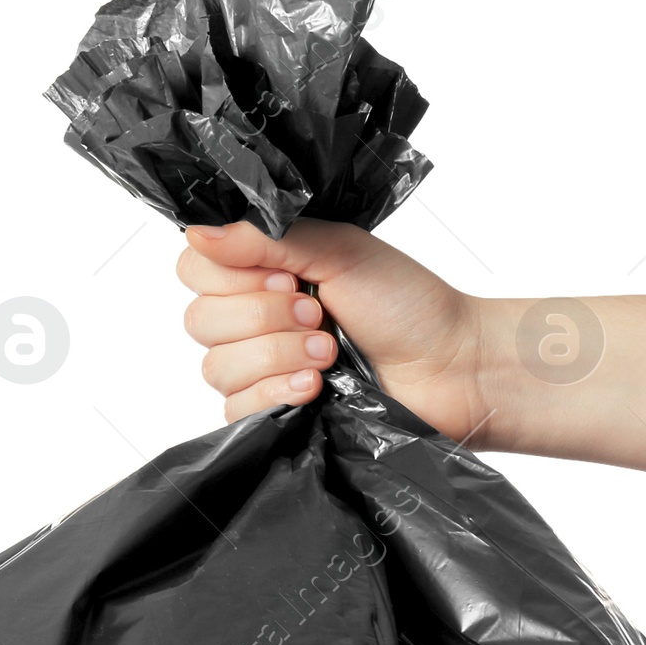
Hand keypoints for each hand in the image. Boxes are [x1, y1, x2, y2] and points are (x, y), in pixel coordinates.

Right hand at [177, 220, 490, 441]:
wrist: (449, 368)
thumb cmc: (406, 304)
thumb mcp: (337, 250)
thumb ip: (265, 237)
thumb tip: (197, 229)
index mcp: (263, 271)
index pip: (196, 268)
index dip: (232, 276)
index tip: (287, 277)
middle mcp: (253, 319)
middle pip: (200, 320)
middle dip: (264, 316)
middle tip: (319, 315)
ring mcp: (260, 370)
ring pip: (216, 367)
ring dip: (277, 355)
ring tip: (329, 353)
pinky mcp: (272, 414)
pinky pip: (235, 410)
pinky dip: (275, 393)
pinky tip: (314, 387)